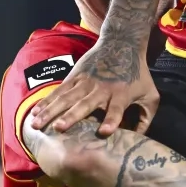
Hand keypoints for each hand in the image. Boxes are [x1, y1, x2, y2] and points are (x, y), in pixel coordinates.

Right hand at [29, 40, 158, 136]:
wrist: (122, 44)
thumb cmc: (138, 75)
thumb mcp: (150, 95)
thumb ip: (145, 119)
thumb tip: (137, 142)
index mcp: (120, 95)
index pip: (116, 110)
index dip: (111, 120)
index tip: (105, 131)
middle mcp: (101, 89)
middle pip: (85, 104)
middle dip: (72, 116)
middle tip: (59, 128)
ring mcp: (86, 82)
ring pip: (65, 98)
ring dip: (51, 111)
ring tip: (37, 125)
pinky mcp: (75, 76)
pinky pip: (59, 91)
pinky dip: (46, 101)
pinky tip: (34, 112)